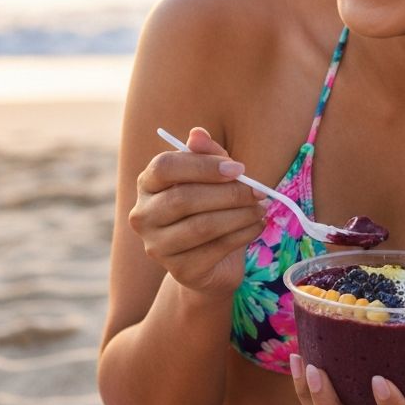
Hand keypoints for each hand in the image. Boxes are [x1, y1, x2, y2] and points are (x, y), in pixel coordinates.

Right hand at [128, 127, 266, 294]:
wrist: (212, 261)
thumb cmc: (211, 207)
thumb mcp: (213, 176)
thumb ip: (207, 154)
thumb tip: (197, 133)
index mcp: (147, 184)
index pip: (164, 167)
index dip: (204, 166)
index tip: (239, 169)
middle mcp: (143, 216)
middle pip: (184, 199)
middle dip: (229, 193)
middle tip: (259, 191)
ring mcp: (157, 247)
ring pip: (202, 226)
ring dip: (240, 215)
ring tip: (261, 208)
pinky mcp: (179, 271)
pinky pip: (215, 249)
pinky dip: (243, 235)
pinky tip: (257, 226)